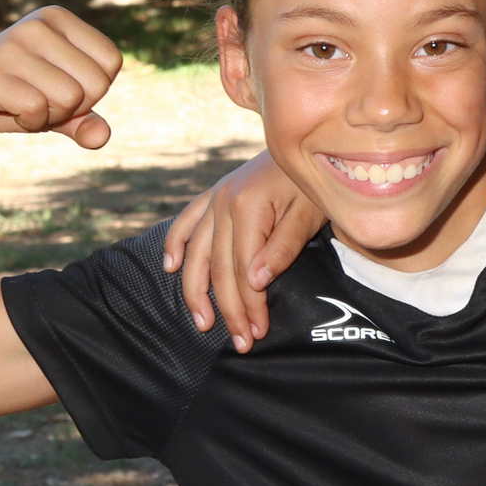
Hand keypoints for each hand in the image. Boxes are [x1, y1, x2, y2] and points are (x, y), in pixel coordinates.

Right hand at [0, 7, 119, 149]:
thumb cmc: (8, 98)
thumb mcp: (55, 108)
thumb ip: (84, 121)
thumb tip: (101, 137)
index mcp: (57, 18)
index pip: (111, 62)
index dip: (90, 90)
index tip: (53, 86)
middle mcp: (36, 25)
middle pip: (96, 84)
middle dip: (70, 106)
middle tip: (33, 98)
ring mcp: (11, 46)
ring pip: (70, 99)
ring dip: (48, 115)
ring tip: (17, 102)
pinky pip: (38, 109)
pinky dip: (28, 121)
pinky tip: (3, 108)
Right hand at [162, 152, 319, 350]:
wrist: (310, 143)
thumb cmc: (314, 184)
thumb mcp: (309, 215)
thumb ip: (283, 247)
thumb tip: (255, 281)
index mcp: (248, 208)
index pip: (243, 270)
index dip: (249, 305)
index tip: (257, 334)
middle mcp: (223, 203)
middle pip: (219, 268)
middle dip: (229, 309)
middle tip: (240, 343)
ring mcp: (215, 198)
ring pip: (197, 252)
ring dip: (196, 290)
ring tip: (202, 322)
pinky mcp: (214, 194)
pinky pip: (187, 221)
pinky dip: (175, 243)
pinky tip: (171, 268)